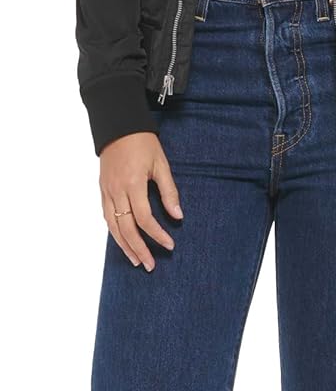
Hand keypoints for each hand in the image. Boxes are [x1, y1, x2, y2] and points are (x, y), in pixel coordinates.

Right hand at [99, 132, 182, 270]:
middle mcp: (117, 191)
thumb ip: (169, 191)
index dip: (157, 235)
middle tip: (150, 265)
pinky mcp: (102, 190)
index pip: (144, 218)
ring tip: (136, 261)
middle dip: (139, 249)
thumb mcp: (161, 163)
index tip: (169, 245)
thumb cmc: (142, 142)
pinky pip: (107, 217)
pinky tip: (123, 242)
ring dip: (124, 246)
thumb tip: (178, 215)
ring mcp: (107, 191)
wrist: (118, 125)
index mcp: (133, 183)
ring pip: (113, 226)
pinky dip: (114, 232)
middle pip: (126, 228)